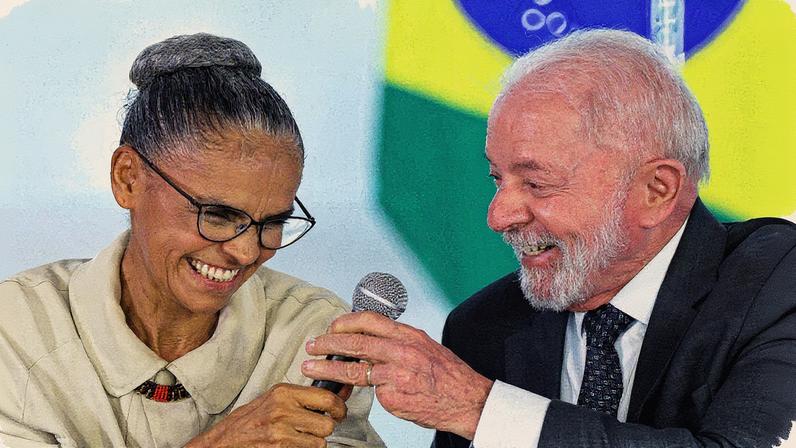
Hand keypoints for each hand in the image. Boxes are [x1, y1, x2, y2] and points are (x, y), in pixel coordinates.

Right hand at [186, 383, 346, 447]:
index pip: (327, 398)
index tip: (340, 412)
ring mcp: (280, 432)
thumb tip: (339, 395)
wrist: (224, 442)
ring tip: (297, 438)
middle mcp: (283, 410)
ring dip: (313, 443)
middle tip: (314, 428)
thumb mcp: (275, 399)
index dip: (340, 408)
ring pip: (320, 443)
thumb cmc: (249, 421)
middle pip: (327, 425)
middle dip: (324, 430)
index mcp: (283, 392)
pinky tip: (289, 446)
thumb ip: (304, 396)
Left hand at [301, 311, 492, 439]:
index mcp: (408, 335)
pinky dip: (372, 394)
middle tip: (312, 346)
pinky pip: (374, 394)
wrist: (468, 399)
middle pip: (354, 342)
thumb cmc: (447, 374)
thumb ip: (397, 341)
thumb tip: (369, 339)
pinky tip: (377, 395)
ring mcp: (396, 376)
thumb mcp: (424, 346)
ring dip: (328, 368)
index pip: (369, 320)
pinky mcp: (393, 398)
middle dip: (327, 343)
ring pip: (354, 369)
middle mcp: (401, 351)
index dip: (345, 322)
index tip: (332, 327)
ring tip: (311, 368)